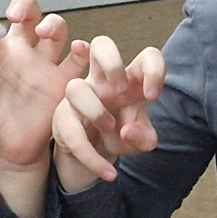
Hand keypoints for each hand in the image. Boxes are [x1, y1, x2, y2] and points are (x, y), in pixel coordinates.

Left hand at [0, 0, 85, 174]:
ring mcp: (43, 65)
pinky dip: (83, 52)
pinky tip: (79, 50)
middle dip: (25, 4)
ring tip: (46, 33)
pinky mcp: (63, 83)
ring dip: (54, 24)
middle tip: (17, 14)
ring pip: (55, 29)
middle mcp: (20, 53)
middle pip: (28, 12)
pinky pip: (78, 62)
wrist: (9, 151)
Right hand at [53, 37, 164, 192]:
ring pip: (77, 87)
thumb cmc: (122, 136)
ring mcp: (80, 96)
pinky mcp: (63, 117)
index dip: (153, 69)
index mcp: (131, 79)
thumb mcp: (141, 142)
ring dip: (95, 111)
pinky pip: (71, 132)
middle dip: (112, 62)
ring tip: (111, 130)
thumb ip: (144, 137)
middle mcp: (104, 81)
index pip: (146, 57)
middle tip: (122, 90)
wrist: (97, 157)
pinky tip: (108, 173)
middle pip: (101, 45)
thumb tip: (128, 131)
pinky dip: (92, 156)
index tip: (154, 96)